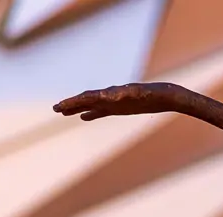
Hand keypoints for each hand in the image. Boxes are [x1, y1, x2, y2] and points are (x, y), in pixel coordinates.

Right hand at [53, 82, 187, 120]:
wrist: (167, 96)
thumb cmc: (155, 95)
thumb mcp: (141, 95)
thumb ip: (125, 94)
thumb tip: (109, 95)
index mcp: (113, 94)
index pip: (88, 97)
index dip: (73, 102)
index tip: (60, 107)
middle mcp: (111, 96)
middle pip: (87, 100)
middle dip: (71, 104)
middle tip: (55, 109)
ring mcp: (115, 102)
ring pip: (92, 105)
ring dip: (78, 108)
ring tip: (64, 112)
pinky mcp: (122, 108)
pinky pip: (103, 111)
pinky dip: (93, 113)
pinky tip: (84, 117)